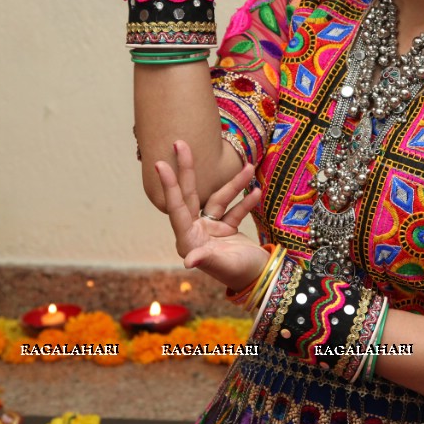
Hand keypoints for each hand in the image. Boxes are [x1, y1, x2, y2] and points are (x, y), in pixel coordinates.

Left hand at [156, 140, 267, 290]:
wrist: (261, 280)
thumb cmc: (241, 275)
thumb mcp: (225, 266)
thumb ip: (206, 260)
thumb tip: (188, 261)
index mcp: (189, 241)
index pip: (176, 208)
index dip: (170, 185)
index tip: (161, 164)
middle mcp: (195, 232)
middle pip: (189, 195)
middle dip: (186, 170)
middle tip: (179, 143)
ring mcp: (210, 230)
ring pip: (218, 199)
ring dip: (234, 184)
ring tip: (249, 168)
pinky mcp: (226, 229)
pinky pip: (233, 209)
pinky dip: (246, 201)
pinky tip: (258, 191)